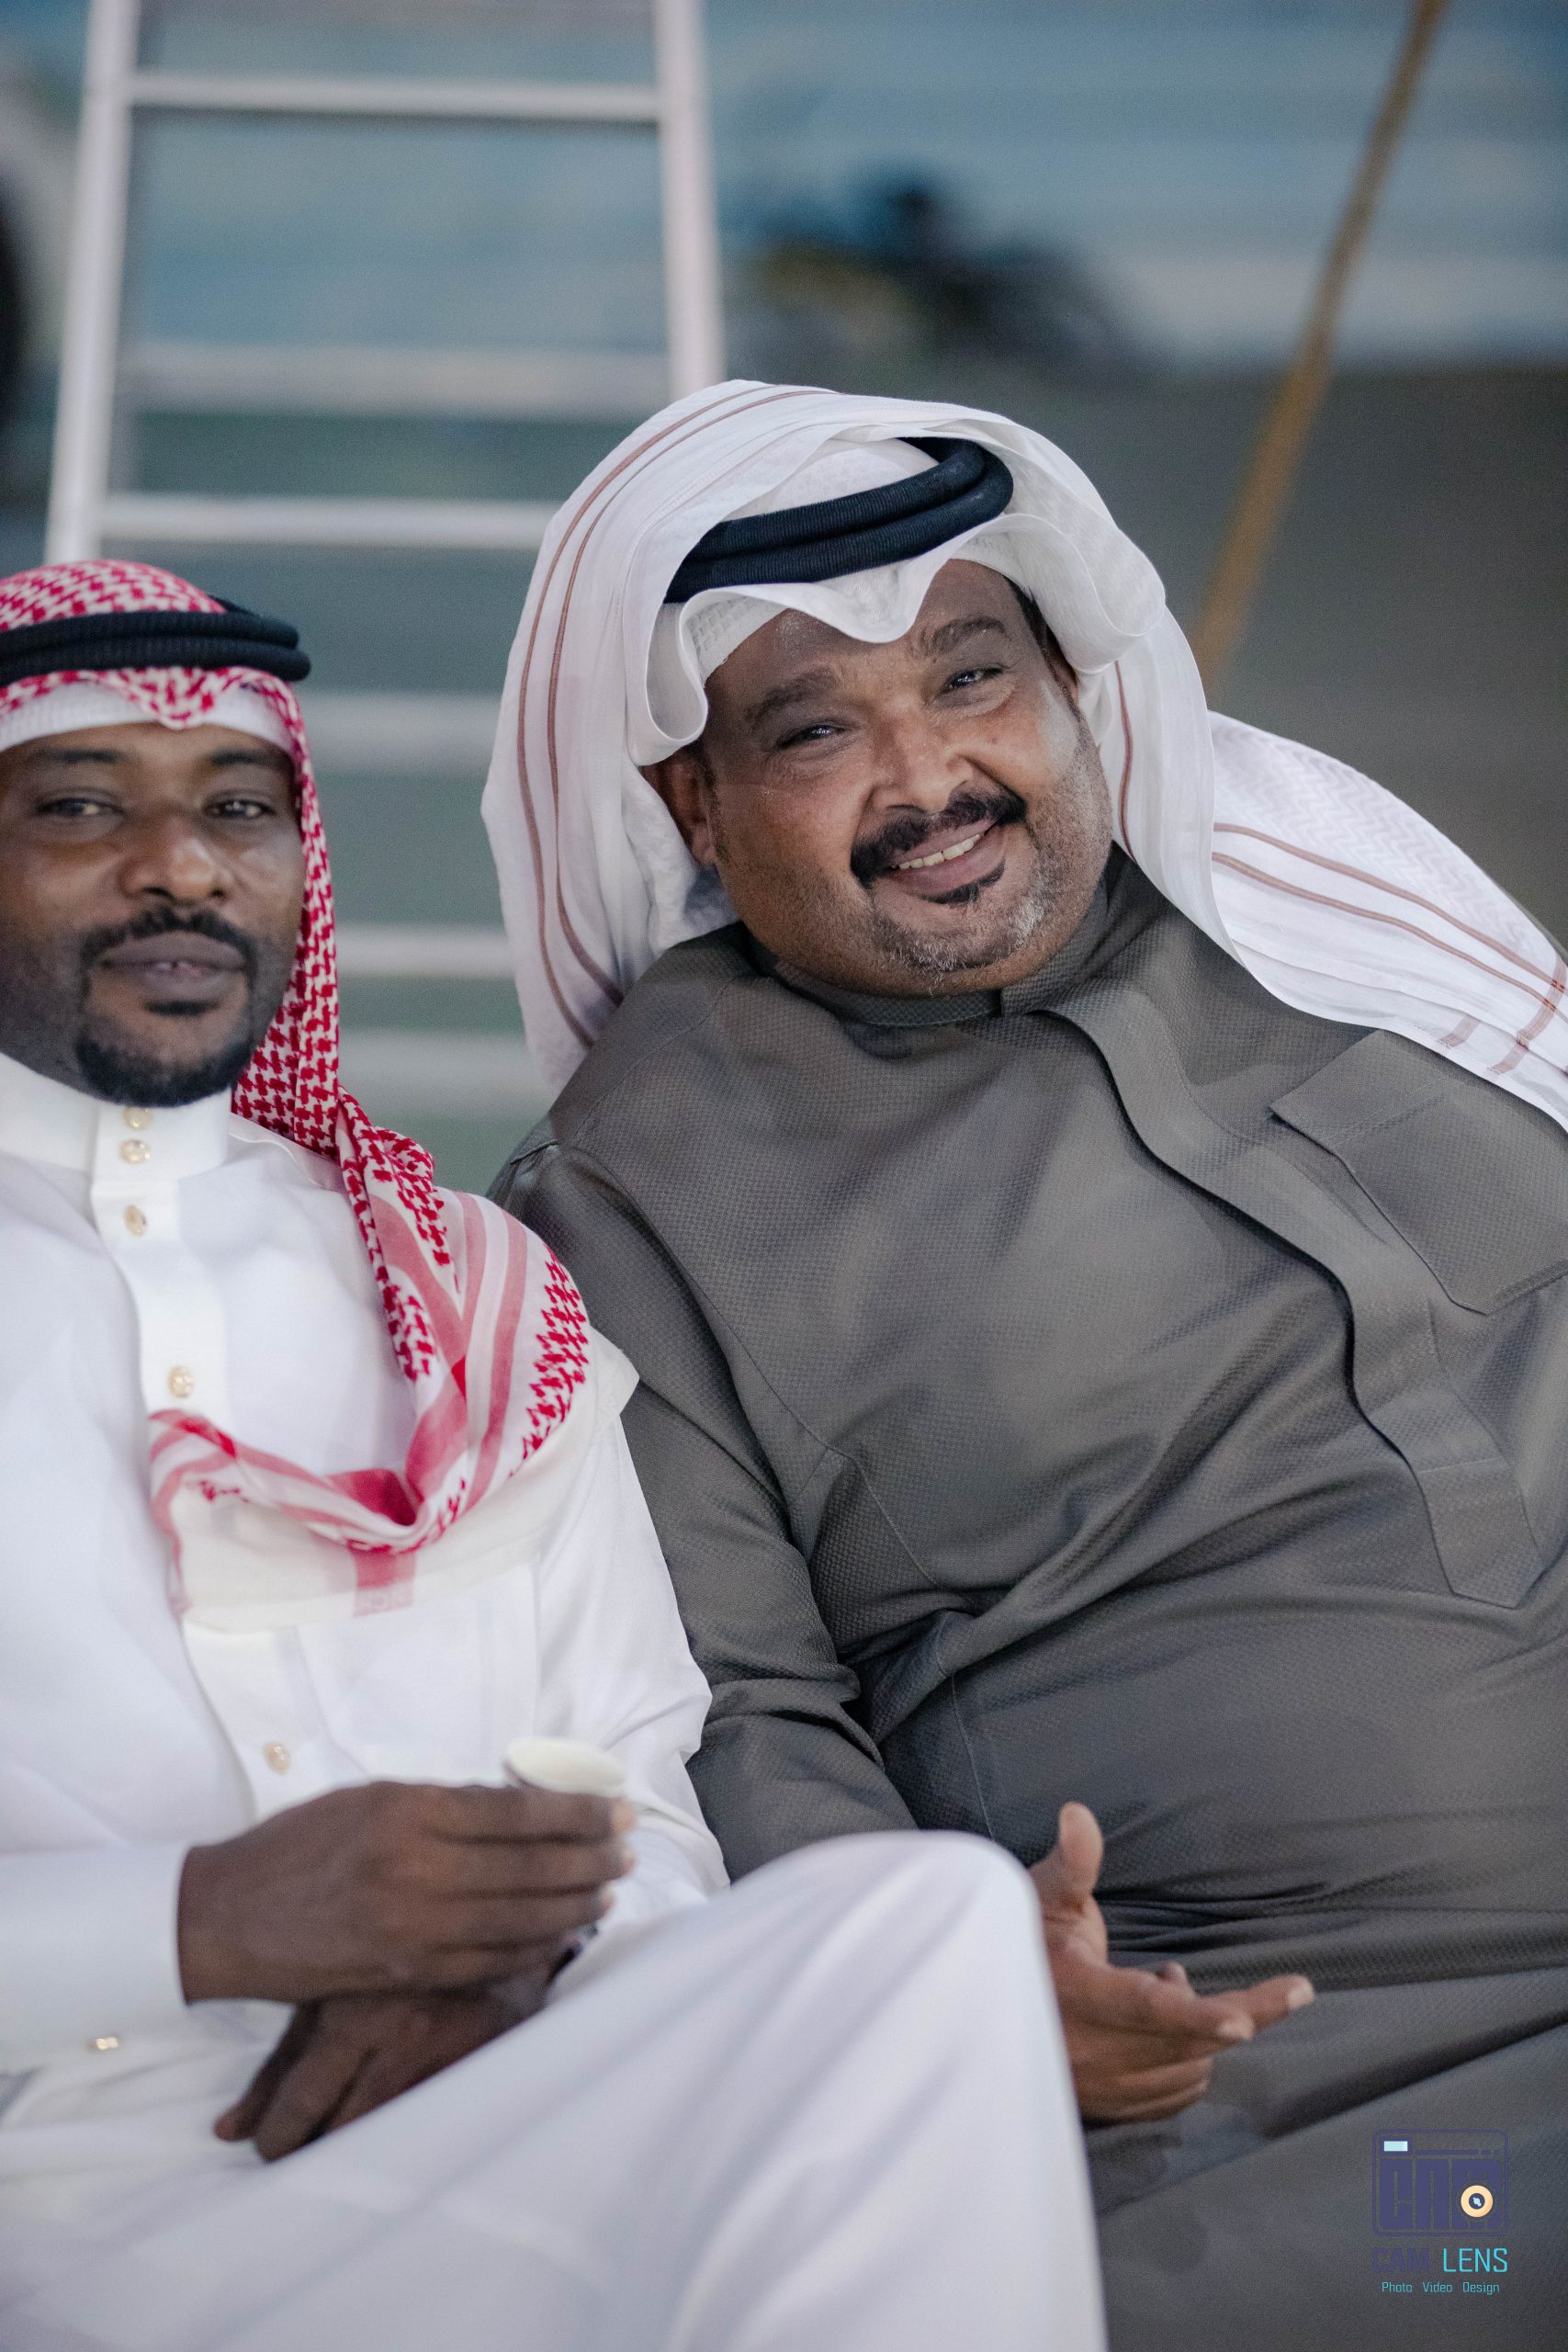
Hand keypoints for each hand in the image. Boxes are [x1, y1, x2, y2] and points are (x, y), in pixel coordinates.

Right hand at [179, 1780, 633, 2006]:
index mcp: (410, 1812)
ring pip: (521, 1917)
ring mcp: (416, 1928)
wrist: (232, 1916)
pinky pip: (490, 1961)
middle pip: (531, 1867)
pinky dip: (535, 1947)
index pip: (517, 1812)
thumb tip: (518, 1809)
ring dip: (574, 1905)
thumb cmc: (301, 1843)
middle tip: (626, 1851)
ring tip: (607, 1892)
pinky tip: (562, 1935)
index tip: (613, 1810)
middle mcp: (419, 1869)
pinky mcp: (409, 1972)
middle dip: (590, 1859)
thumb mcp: (369, 1798)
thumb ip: (442, 1804)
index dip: (575, 1814)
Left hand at [214, 1970, 552, 2162]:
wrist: (482, 1905)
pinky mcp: (491, 2055)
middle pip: (347, 2129)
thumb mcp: (326, 1990)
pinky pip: (439, 2120)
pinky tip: (398, 2129)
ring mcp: (454, 2048)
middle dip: (317, 2149)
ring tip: (344, 2140)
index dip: (277, 2139)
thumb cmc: (387, 1946)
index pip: (302, 2103)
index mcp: (354, 2009)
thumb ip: (280, 2063)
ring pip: (394, 2132)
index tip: (270, 2148)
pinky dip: (412, 2133)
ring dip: (364, 2147)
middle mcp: (405, 2033)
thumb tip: (228, 2134)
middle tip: (303, 2150)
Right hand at [1030, 1802, 1313, 2122]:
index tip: (1245, 2018)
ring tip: (1167, 1985)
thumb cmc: (1023, 1946)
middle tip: (1293, 1989)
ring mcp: (1104, 2087)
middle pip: (1193, 2042)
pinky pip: (1178, 2093)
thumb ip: (1072, 1862)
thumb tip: (1079, 1813)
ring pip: (1191, 2067)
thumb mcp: (1042, 1898)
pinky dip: (1190, 2059)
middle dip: (1247, 2013)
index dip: (1198, 2014)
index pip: (1147, 2008)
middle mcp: (1095, 2052)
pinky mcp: (1111, 2108)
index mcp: (1081, 1995)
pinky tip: (1166, 2028)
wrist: (984, 2014)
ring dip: (1204, 2029)